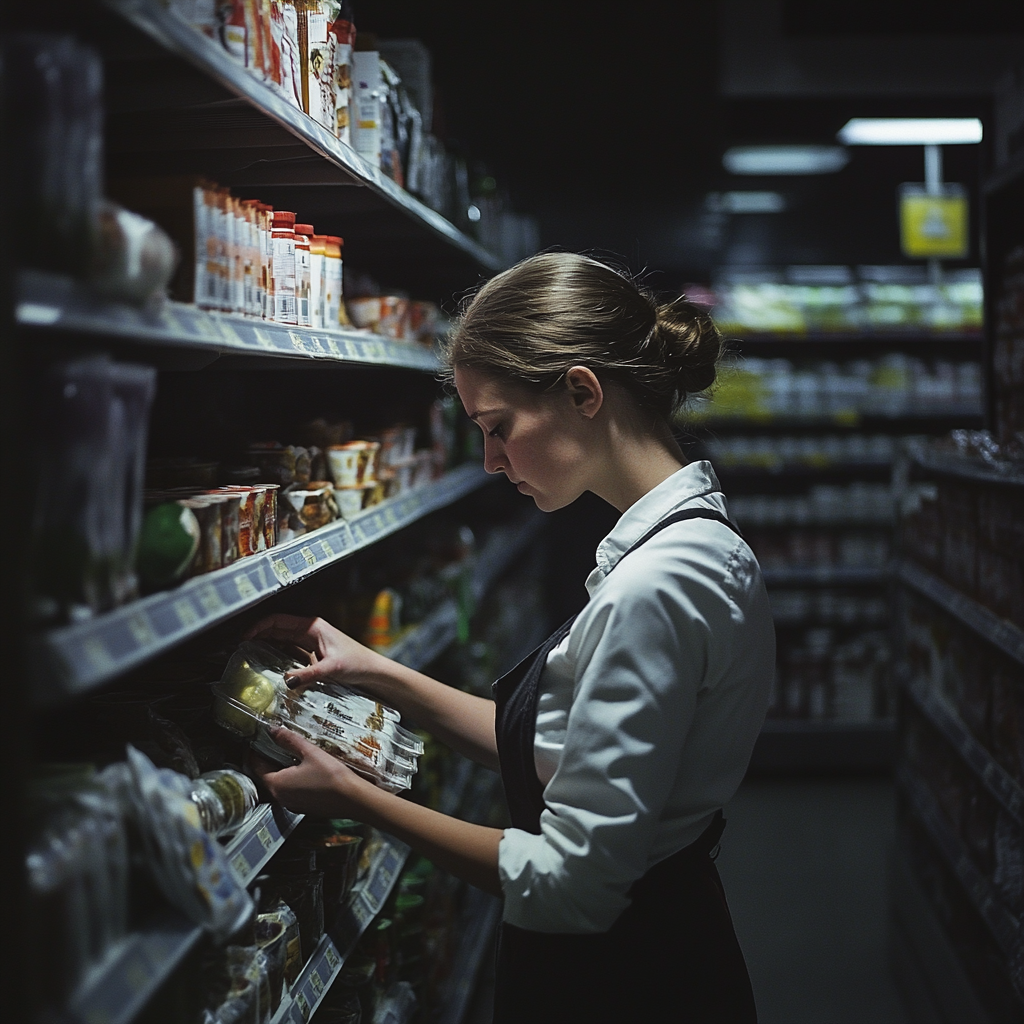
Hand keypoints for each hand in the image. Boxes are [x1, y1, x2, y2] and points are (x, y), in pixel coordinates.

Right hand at [243, 613, 384, 691]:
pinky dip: (276, 654)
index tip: (245, 637)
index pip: (278, 620)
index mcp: (312, 626)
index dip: (259, 626)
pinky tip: (268, 663)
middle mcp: (310, 630)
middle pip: (277, 628)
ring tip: (249, 654)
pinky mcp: (312, 653)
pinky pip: (288, 650)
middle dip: (258, 635)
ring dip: (266, 644)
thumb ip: (307, 674)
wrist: (372, 671)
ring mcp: (310, 641)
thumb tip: (286, 680)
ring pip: (281, 639)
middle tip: (241, 648)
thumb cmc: (357, 663)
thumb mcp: (331, 669)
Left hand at [249, 727, 370, 817]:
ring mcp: (291, 805)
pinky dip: (290, 780)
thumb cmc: (330, 775)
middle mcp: (280, 797)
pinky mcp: (303, 808)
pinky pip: (290, 792)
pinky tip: (302, 770)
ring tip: (288, 755)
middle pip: (266, 776)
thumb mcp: (309, 752)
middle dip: (267, 760)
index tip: (256, 741)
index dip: (254, 753)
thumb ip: (289, 740)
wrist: (352, 799)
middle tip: (273, 744)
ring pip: (279, 785)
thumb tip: (272, 729)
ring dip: (280, 771)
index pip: (256, 767)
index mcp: (276, 784)